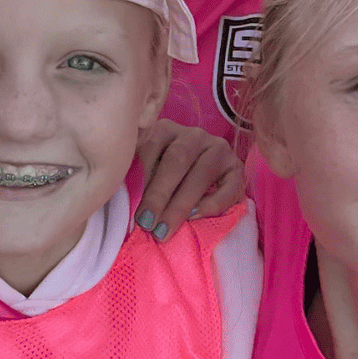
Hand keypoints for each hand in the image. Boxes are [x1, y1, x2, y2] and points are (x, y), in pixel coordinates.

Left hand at [134, 119, 244, 238]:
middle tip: (147, 224)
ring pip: (201, 173)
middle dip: (160, 195)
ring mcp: (218, 148)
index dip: (140, 179)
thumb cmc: (166, 179)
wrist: (203, 178)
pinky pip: (229, 186)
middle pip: (177, 161)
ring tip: (166, 229)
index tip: (132, 209)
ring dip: (181, 204)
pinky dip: (212, 204)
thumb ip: (136, 178)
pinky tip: (195, 217)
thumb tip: (120, 200)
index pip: (151, 147)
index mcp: (165, 129)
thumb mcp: (148, 170)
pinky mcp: (237, 167)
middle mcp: (193, 135)